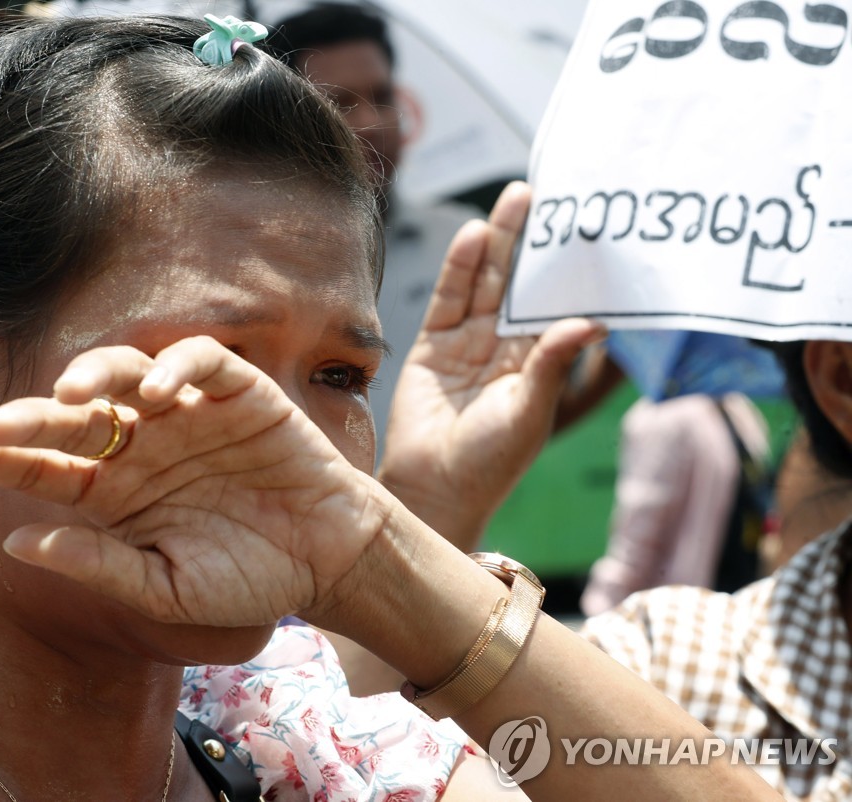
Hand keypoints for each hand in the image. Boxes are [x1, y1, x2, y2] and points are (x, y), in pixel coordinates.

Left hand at [0, 336, 387, 626]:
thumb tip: (14, 540)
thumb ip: (96, 564)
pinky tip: (158, 393)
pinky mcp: (237, 390)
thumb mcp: (165, 589)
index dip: (1, 459)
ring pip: (125, 374)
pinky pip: (200, 363)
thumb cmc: (245, 579)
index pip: (46, 469)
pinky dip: (176, 367)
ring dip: (96, 376)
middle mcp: (141, 445)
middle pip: (74, 417)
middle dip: (32, 418)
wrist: (326, 560)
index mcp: (115, 493)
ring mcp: (186, 413)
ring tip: (72, 396)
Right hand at [377, 182, 604, 547]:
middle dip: (531, 239)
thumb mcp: (529, 411)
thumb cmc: (490, 462)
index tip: (582, 224)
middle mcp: (504, 347)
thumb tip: (595, 321)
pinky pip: (449, 299)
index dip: (565, 266)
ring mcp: (467, 343)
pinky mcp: (431, 346)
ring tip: (517, 199)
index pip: (554, 302)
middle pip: (519, 281)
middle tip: (547, 193)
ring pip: (486, 282)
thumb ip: (552, 362)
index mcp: (536, 362)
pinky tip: (474, 237)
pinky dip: (460, 269)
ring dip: (499, 242)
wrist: (433, 489)